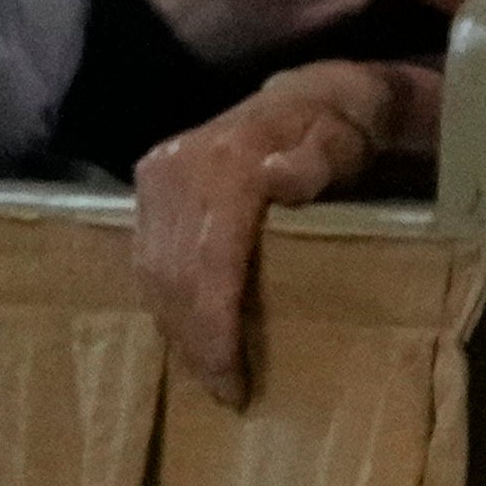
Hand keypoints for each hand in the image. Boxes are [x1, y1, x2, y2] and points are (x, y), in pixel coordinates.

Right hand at [132, 60, 438, 405]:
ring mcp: (155, 177)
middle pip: (173, 276)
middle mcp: (177, 170)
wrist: (308, 95)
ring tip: (204, 373)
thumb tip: (280, 178)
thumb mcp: (341, 141)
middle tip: (222, 390)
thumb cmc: (336, 130)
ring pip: (151, 272)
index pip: (207, 262)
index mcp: (224, 164)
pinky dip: (163, 302)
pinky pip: (144, 258)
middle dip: (194, 342)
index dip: (215, 327)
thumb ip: (314, 162)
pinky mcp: (146, 185)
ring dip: (175, 329)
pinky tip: (183, 332)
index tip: (232, 379)